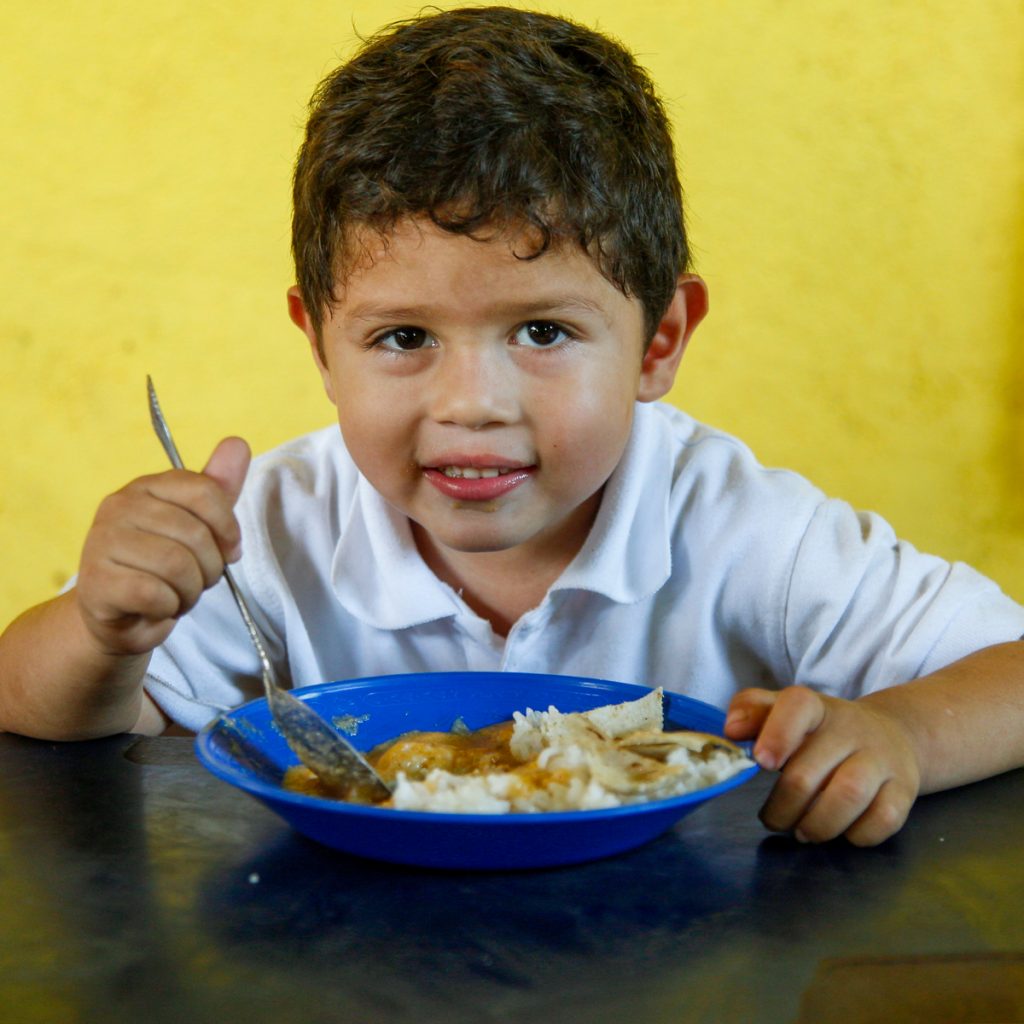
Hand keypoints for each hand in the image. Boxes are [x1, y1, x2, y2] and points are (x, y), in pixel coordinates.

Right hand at [75, 437, 250, 658]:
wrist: (119, 613)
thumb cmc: (162, 567)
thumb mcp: (196, 525)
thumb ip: (217, 489)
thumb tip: (238, 443)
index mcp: (148, 485)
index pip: (205, 492)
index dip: (229, 527)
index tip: (229, 550)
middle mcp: (120, 505)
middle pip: (196, 534)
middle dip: (210, 568)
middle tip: (197, 580)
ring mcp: (103, 540)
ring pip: (177, 566)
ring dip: (191, 591)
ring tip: (179, 594)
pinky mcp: (96, 581)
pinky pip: (155, 593)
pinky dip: (168, 607)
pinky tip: (158, 606)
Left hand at [724, 686, 921, 845]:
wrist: (893, 736)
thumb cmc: (823, 730)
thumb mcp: (786, 711)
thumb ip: (752, 711)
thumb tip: (730, 729)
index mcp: (816, 707)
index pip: (797, 706)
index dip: (776, 734)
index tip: (760, 761)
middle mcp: (852, 729)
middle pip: (807, 773)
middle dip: (782, 806)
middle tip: (772, 819)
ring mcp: (881, 759)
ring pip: (846, 797)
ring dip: (815, 825)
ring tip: (801, 831)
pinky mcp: (904, 789)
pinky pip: (882, 820)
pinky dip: (856, 835)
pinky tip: (841, 832)